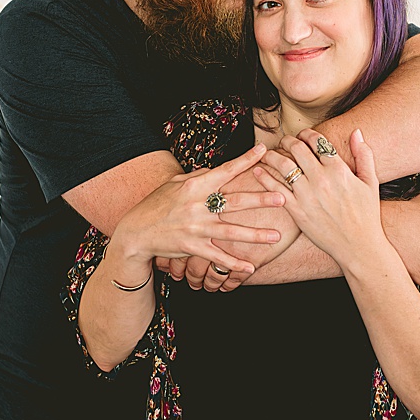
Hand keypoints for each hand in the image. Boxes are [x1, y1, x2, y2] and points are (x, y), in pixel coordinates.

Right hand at [118, 144, 283, 284]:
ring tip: (276, 236)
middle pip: (234, 201)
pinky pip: (217, 257)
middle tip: (283, 198)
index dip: (245, 160)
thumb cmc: (156, 205)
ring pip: (230, 231)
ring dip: (255, 235)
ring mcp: (195, 228)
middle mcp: (197, 206)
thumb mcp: (174, 184)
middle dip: (260, 199)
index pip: (224, 171)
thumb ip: (197, 176)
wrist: (135, 233)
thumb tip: (216, 168)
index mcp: (194, 186)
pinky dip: (233, 263)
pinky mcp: (192, 247)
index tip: (263, 151)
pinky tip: (251, 268)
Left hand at [255, 128, 386, 265]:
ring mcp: (307, 195)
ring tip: (268, 154)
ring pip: (283, 165)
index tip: (303, 135)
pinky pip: (275, 189)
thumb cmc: (366, 215)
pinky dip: (264, 177)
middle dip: (288, 140)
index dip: (307, 134)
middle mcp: (321, 179)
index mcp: (339, 169)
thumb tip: (357, 132)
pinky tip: (258, 171)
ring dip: (272, 155)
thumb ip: (364, 155)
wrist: (358, 246)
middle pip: (297, 149)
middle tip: (284, 141)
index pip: (317, 141)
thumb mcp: (370, 182)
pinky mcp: (296, 210)